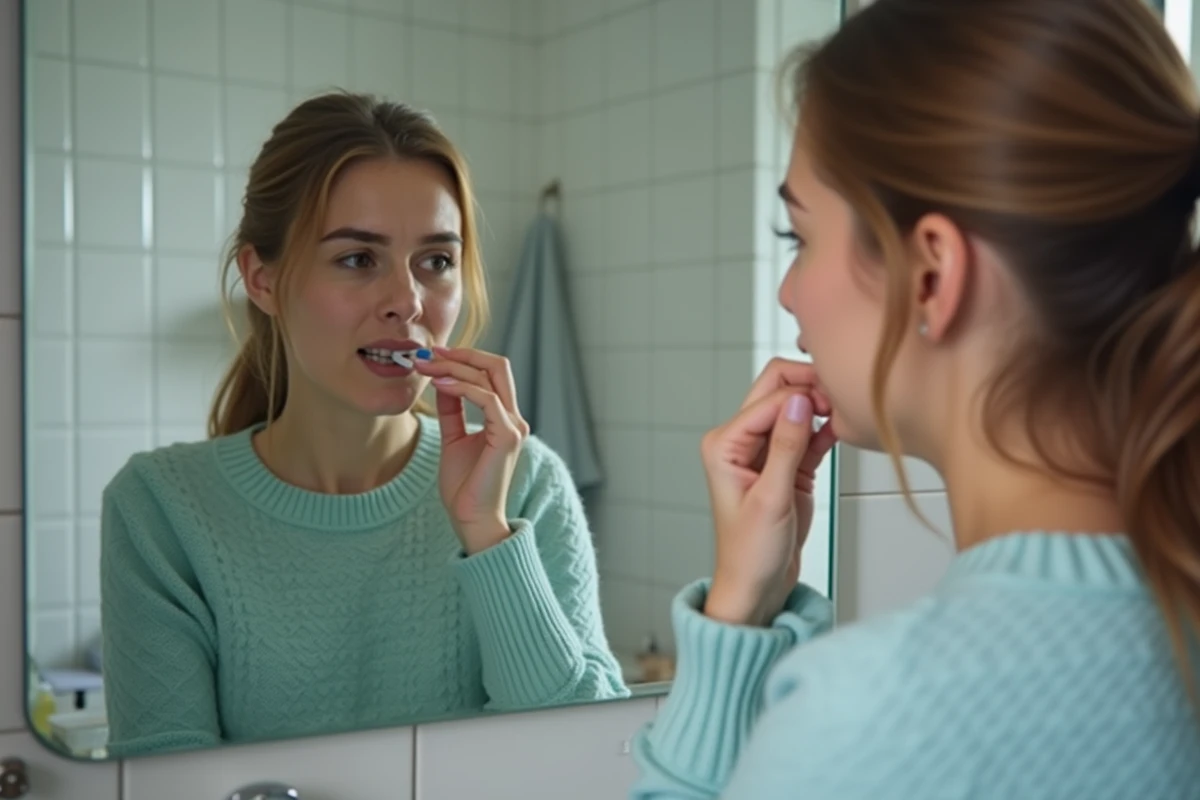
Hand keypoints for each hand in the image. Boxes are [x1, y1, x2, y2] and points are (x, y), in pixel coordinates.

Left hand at [414, 346, 530, 553]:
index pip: (492, 372)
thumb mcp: (454, 437)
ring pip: (490, 377)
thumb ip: (453, 409)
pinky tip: (439, 384)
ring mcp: (513, 427)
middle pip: (497, 365)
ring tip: (425, 367)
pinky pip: (487, 399)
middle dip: (462, 354)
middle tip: (429, 353)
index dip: (463, 357)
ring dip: (454, 367)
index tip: (432, 356)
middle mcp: (514, 419)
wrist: (471, 518)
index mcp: (505, 417)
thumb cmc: (464, 485)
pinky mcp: (507, 437)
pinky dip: (462, 386)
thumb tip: (443, 379)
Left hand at [700, 359, 836, 626]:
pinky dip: (825, 429)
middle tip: (840, 401)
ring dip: (820, 407)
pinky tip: (841, 431)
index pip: (768, 398)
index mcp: (724, 443)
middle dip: (809, 389)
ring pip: (795, 408)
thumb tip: (800, 403)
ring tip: (844, 416)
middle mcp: (740, 440)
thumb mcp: (771, 499)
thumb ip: (787, 447)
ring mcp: (764, 450)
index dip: (801, 395)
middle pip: (777, 390)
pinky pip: (808, 433)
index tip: (832, 403)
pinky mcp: (787, 463)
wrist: (756, 586)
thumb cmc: (749, 553)